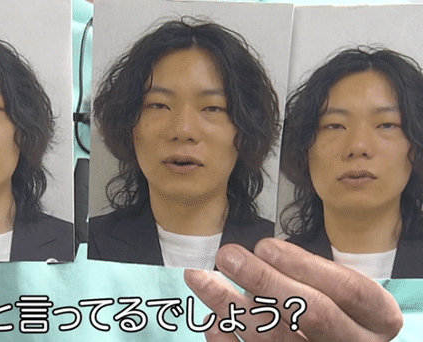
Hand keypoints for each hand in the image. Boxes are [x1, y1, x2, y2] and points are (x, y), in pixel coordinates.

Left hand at [184, 238, 402, 341]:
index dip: (304, 266)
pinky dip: (228, 340)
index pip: (345, 290)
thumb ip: (309, 273)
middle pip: (311, 313)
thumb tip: (261, 253)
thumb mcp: (341, 288)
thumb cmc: (337, 309)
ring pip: (274, 337)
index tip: (265, 246)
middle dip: (264, 281)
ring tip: (200, 279)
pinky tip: (210, 318)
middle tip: (227, 256)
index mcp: (377, 317)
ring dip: (231, 305)